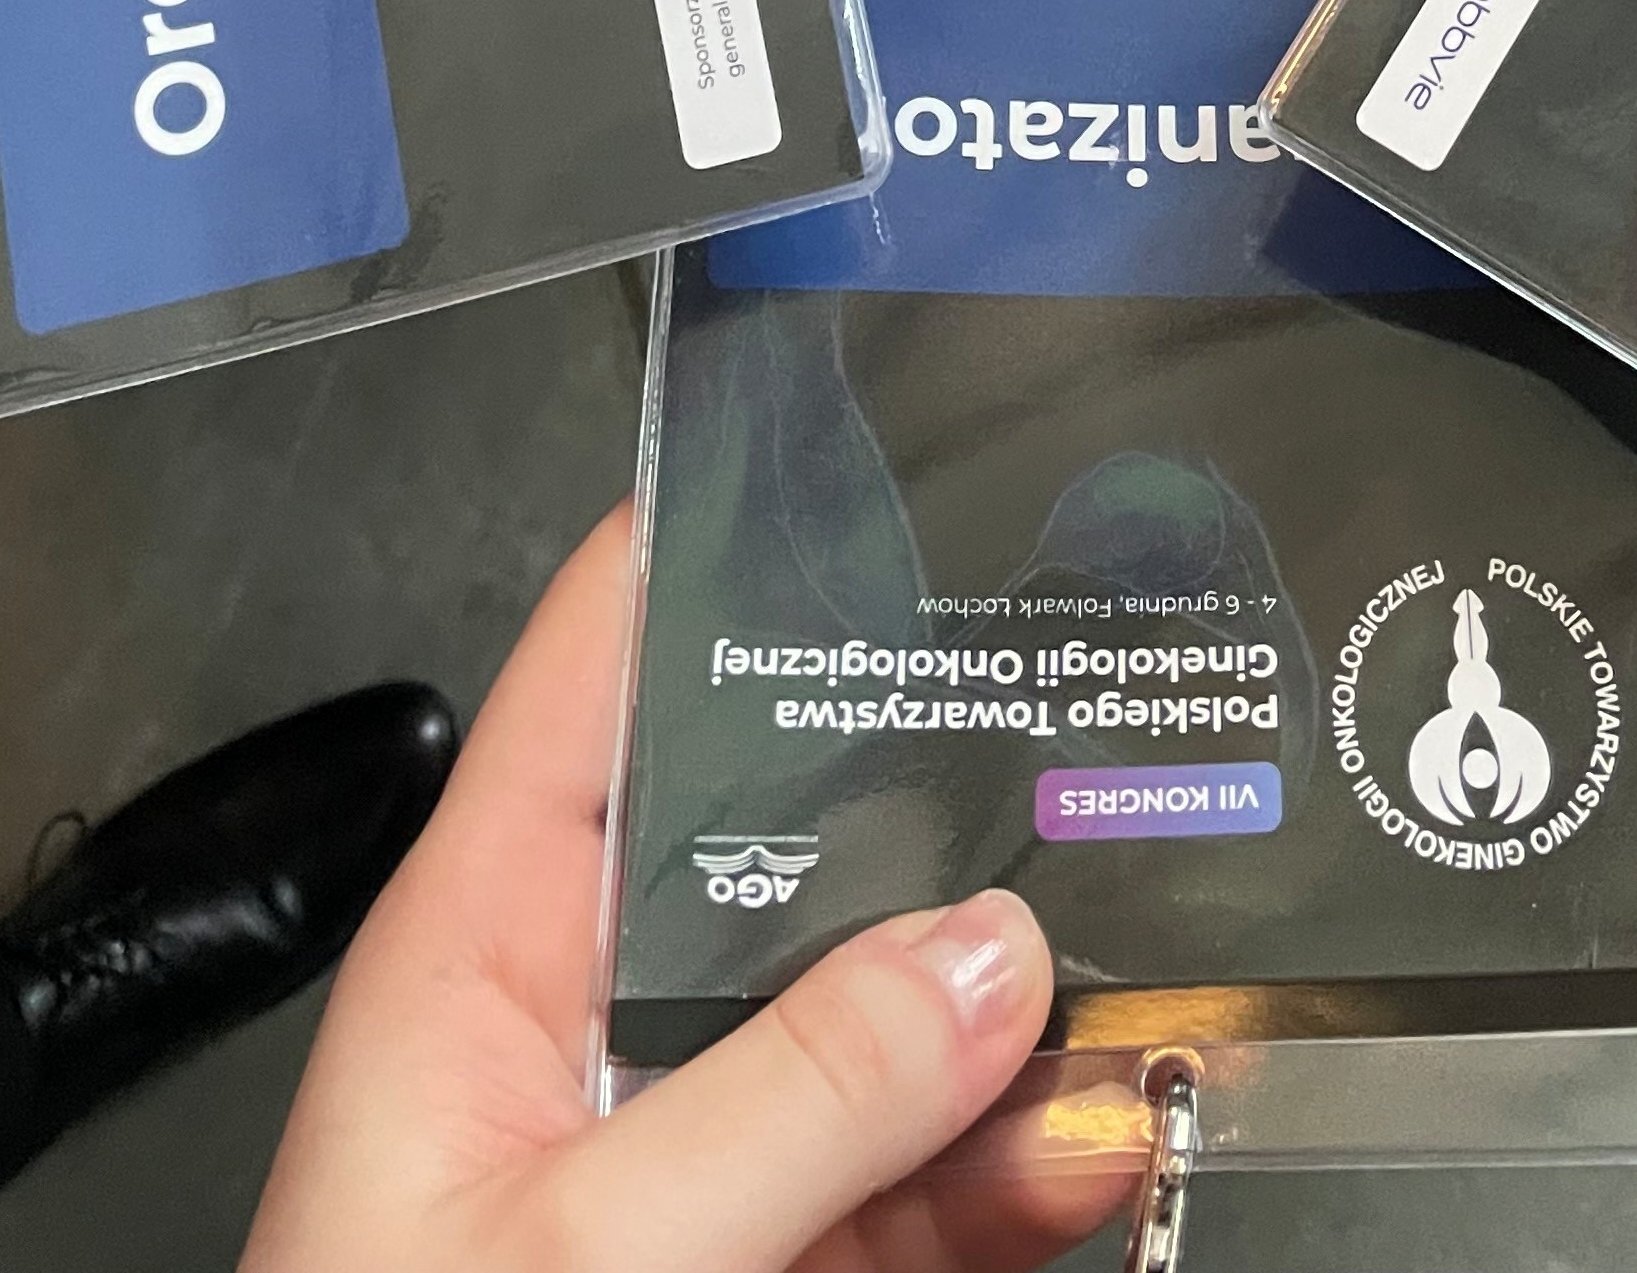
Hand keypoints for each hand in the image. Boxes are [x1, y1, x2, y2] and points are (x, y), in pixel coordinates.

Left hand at [244, 511, 1115, 1272]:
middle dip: (950, 798)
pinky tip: (1108, 1144)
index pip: (599, 680)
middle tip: (1110, 705)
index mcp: (485, 955)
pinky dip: (1029, 1172)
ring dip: (1026, 1007)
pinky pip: (932, 1188)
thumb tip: (1000, 948)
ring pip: (895, 1023)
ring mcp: (703, 1164)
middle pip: (794, 849)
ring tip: (1151, 973)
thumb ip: (790, 1101)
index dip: (715, 550)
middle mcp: (601, 1030)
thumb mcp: (580, 1258)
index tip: (872, 444)